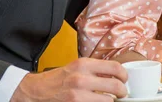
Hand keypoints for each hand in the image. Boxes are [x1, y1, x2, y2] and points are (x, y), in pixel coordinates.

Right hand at [11, 58, 127, 101]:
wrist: (37, 90)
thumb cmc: (58, 79)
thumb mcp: (76, 67)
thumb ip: (94, 69)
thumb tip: (115, 74)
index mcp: (84, 64)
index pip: (115, 67)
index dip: (124, 75)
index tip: (124, 79)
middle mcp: (82, 78)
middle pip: (116, 86)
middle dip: (122, 91)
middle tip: (122, 93)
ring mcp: (79, 94)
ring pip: (109, 100)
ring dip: (110, 101)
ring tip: (108, 99)